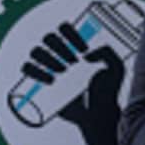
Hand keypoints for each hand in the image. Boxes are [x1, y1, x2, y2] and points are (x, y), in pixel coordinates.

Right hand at [18, 21, 131, 144]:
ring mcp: (49, 68)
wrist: (98, 114)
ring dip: (46, 58)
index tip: (84, 50)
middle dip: (59, 47)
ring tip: (62, 72)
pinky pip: (27, 69)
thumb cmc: (108, 91)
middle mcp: (61, 55)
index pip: (65, 29)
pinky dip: (33, 70)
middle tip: (72, 62)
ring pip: (37, 52)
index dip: (70, 34)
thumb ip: (108, 52)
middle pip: (49, 38)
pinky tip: (50, 80)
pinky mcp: (41, 83)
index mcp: (76, 48)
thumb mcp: (117, 68)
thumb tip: (86, 55)